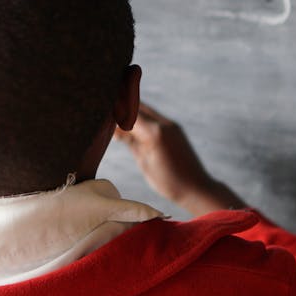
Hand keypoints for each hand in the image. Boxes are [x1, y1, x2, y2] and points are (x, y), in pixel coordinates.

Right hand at [113, 102, 245, 216]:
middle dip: (121, 106)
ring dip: (130, 112)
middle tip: (103, 111)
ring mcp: (171, 125)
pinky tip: (130, 128)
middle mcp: (164, 124)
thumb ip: (130, 141)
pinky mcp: (175, 129)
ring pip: (145, 111)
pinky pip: (154, 119)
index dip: (114, 110)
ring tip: (114, 120)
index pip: (129, 113)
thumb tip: (114, 129)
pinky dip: (141, 120)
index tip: (99, 108)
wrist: (196, 188)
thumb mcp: (144, 162)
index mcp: (155, 133)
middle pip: (137, 106)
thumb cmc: (168, 181)